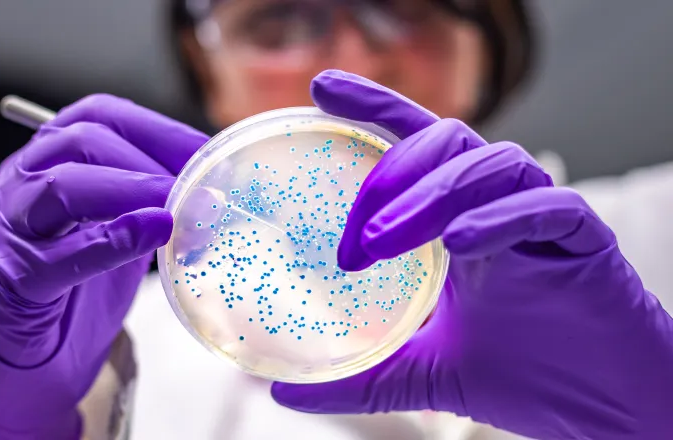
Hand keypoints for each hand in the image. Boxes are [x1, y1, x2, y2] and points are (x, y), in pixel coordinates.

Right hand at [0, 95, 207, 439]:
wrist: (27, 363)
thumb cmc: (72, 295)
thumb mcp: (114, 233)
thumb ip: (147, 205)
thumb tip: (213, 188)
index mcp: (42, 163)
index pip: (96, 116)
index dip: (155, 128)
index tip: (206, 151)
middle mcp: (16, 186)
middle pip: (78, 142)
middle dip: (146, 158)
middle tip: (198, 184)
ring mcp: (7, 231)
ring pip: (60, 187)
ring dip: (130, 190)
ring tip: (176, 205)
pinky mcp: (13, 281)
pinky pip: (60, 255)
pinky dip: (112, 240)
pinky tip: (152, 233)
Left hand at [270, 71, 672, 439]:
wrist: (601, 411)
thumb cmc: (523, 376)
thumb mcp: (421, 373)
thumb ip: (359, 376)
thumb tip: (286, 393)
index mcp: (458, 220)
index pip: (414, 142)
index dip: (372, 108)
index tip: (319, 89)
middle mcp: (497, 206)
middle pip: (446, 140)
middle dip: (391, 173)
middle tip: (354, 236)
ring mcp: (540, 220)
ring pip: (491, 163)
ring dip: (431, 195)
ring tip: (382, 241)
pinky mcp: (584, 242)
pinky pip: (547, 206)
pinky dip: (499, 217)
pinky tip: (460, 243)